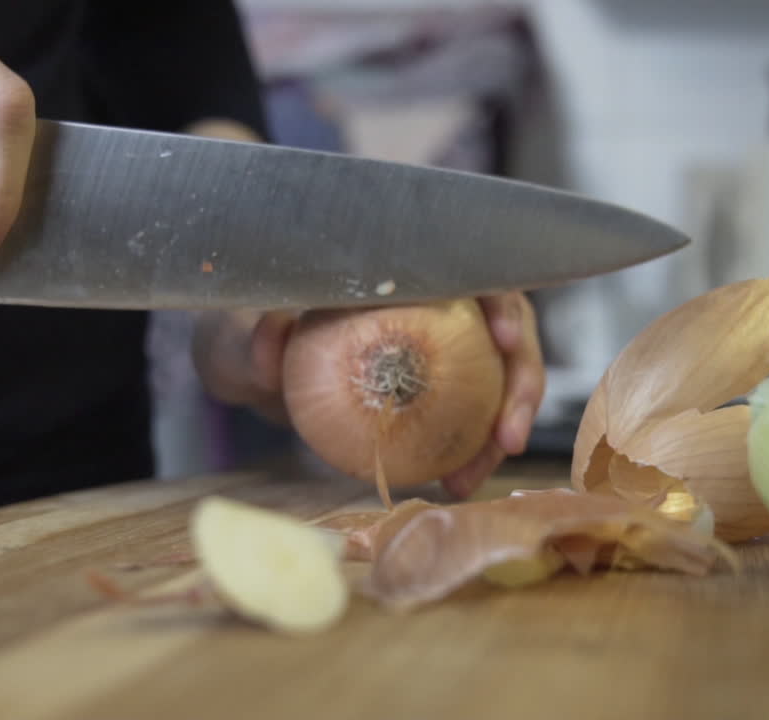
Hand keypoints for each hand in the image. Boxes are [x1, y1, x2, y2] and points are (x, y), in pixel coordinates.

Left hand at [191, 292, 545, 497]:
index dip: (501, 302)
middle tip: (510, 437)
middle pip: (505, 332)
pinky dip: (470, 449)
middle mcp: (435, 303)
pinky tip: (456, 482)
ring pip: (497, 379)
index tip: (504, 338)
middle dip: (522, 383)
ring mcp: (440, 347)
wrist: (247, 362)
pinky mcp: (433, 389)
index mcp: (404, 270)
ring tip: (473, 477)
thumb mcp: (246, 328)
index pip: (473, 271)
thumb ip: (258, 334)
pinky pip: (468, 415)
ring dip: (502, 428)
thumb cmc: (250, 328)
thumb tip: (271, 350)